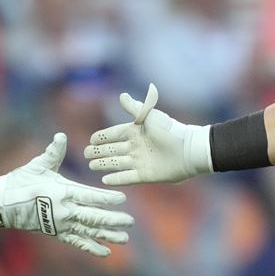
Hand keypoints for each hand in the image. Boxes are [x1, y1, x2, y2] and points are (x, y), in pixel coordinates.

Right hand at [0, 132, 133, 256]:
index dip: (106, 198)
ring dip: (107, 235)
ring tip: (125, 239)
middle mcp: (63, 211)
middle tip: (130, 222)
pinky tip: (106, 252)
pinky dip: (91, 247)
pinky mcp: (55, 233)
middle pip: (93, 217)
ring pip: (88, 231)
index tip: (122, 198)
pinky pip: (76, 242)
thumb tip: (61, 136)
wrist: (1, 204)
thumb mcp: (38, 165)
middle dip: (113, 220)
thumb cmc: (20, 181)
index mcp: (61, 192)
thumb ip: (53, 153)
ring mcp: (60, 224)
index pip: (88, 196)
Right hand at [84, 84, 212, 184]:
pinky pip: (127, 177)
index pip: (115, 134)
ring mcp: (140, 161)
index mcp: (136, 131)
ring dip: (104, 164)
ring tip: (92, 165)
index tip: (92, 139)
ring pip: (117, 163)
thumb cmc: (170, 130)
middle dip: (99, 151)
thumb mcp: (150, 116)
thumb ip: (135, 108)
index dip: (103, 137)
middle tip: (86, 153)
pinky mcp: (145, 175)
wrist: (188, 150)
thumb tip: (121, 95)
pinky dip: (116, 179)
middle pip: (113, 149)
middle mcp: (136, 147)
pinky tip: (105, 180)